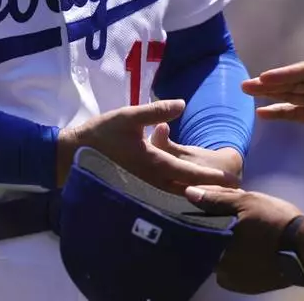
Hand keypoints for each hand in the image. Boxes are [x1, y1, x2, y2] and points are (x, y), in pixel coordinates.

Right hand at [56, 99, 239, 192]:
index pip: (189, 173)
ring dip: (195, 197)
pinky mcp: (134, 192)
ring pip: (174, 197)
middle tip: (232, 193)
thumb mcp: (128, 116)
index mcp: (153, 163)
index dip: (212, 177)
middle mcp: (151, 181)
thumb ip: (155, 111)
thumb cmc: (101, 133)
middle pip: (187, 191)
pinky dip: (177, 199)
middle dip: (210, 192)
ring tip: (216, 197)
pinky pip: (161, 199)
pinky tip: (186, 198)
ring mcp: (142, 190)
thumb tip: (181, 104)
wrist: (71, 155)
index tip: (232, 181)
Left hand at [184, 184, 303, 294]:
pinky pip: (240, 272)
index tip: (208, 218)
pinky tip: (254, 248)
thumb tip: (189, 193)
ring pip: (226, 263)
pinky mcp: (254, 288)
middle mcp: (223, 274)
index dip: (201, 227)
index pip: (197, 241)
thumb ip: (216, 199)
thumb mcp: (246, 201)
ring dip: (231, 251)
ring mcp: (239, 284)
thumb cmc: (274, 221)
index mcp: (216, 253)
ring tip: (245, 236)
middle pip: (212, 253)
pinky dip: (244, 261)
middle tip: (233, 224)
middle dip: (218, 239)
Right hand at [242, 60, 303, 145]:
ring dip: (271, 95)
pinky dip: (281, 113)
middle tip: (246, 85)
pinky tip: (263, 114)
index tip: (265, 77)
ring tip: (247, 94)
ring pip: (292, 96)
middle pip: (294, 81)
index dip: (286, 74)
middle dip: (271, 83)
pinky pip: (298, 114)